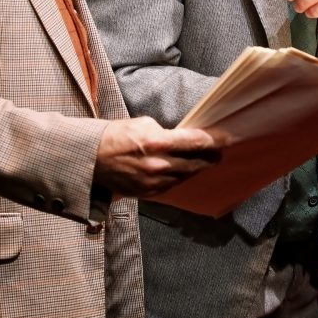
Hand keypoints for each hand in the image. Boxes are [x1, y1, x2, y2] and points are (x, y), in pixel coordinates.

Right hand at [95, 116, 223, 197]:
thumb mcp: (143, 124)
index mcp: (156, 142)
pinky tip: (184, 171)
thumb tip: (185, 138)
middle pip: (195, 162)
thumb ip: (166, 133)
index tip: (226, 139)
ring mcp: (153, 182)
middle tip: (219, 153)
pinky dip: (180, 177)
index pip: (195, 142)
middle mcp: (158, 165)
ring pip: (185, 176)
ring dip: (196, 169)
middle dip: (210, 157)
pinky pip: (172, 186)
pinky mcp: (148, 193)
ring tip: (204, 162)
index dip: (213, 140)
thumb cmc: (116, 136)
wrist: (91, 158)